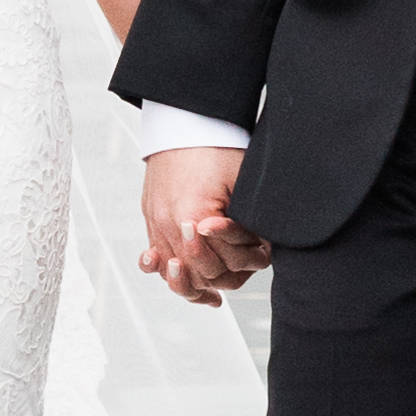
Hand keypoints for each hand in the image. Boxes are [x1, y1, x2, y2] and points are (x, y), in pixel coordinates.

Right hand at [142, 145, 268, 304]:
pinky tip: (177, 277)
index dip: (243, 259)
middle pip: (199, 272)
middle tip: (243, 261)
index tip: (259, 249)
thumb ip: (247, 224)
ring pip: (174, 272)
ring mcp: (157, 222)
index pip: (221, 262)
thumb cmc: (217, 147)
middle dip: (224, 270)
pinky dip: (164, 272)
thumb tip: (263, 250)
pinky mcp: (151, 217)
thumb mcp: (241, 184)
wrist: (186, 120)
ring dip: (192, 284)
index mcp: (193, 216)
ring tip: (211, 295)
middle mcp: (170, 224)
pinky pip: (154, 256)